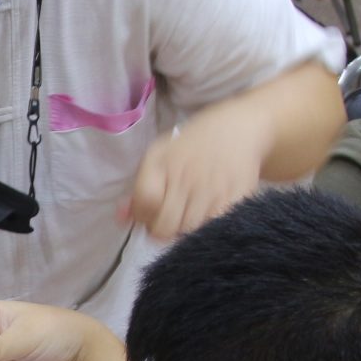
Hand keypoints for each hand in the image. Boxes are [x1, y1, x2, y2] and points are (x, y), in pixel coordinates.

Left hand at [129, 112, 266, 239]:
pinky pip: (213, 228)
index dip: (143, 214)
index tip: (150, 212)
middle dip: (161, 228)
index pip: (146, 202)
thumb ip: (139, 189)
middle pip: (164, 225)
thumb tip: (120, 218)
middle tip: (169, 218)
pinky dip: (208, 228)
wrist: (240, 129)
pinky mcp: (236, 200)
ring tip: (189, 213)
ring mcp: (213, 190)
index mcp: (163, 163)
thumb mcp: (160, 155)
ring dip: (184, 230)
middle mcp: (187, 177)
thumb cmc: (193, 144)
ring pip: (188, 231)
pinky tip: (208, 214)